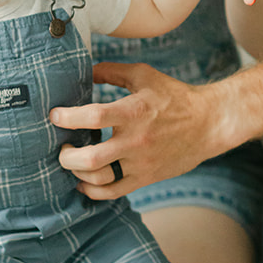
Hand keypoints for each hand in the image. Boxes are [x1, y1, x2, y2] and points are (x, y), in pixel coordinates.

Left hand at [52, 62, 221, 198]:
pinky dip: (93, 190)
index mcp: (134, 112)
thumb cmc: (175, 97)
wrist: (209, 123)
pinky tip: (84, 182)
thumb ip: (112, 71)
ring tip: (72, 161)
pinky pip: (114, 192)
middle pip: (90, 158)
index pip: (93, 116)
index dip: (68, 117)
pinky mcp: (146, 177)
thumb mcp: (144, 76)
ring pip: (99, 178)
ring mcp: (141, 163)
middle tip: (61, 147)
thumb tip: (84, 70)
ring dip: (77, 172)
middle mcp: (136, 140)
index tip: (54, 116)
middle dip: (66, 156)